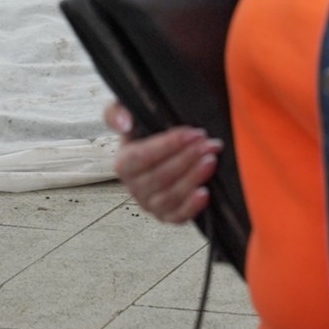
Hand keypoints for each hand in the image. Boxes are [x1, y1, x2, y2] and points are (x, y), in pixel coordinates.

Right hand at [104, 103, 223, 225]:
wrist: (159, 155)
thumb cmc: (145, 134)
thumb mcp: (128, 115)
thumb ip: (117, 112)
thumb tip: (125, 123)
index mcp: (123, 163)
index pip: (143, 156)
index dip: (168, 145)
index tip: (192, 133)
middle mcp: (134, 187)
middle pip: (160, 176)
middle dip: (188, 158)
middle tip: (209, 144)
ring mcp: (150, 204)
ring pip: (171, 196)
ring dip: (193, 177)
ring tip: (211, 160)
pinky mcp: (167, 216)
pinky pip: (178, 216)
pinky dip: (192, 206)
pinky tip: (205, 192)